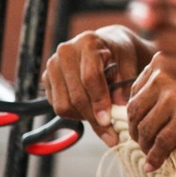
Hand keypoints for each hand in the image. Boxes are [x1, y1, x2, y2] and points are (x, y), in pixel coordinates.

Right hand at [41, 25, 153, 146]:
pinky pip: (57, 107)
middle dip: (94, 118)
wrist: (104, 46)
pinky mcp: (46, 79)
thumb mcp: (129, 64)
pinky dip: (75, 115)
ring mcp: (53, 65)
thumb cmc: (119, 55)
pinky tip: (90, 112)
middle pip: (76, 95)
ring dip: (84, 118)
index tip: (108, 120)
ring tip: (102, 120)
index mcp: (88, 42)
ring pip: (64, 105)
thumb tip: (119, 109)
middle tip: (110, 134)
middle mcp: (66, 52)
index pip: (90, 77)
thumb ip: (125, 85)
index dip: (100, 101)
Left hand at [126, 53, 175, 171]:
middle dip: (135, 130)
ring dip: (144, 145)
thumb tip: (139, 113)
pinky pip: (161, 141)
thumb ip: (164, 85)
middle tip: (141, 142)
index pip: (135, 91)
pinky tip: (153, 164)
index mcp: (162, 61)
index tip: (138, 125)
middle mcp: (164, 74)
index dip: (135, 112)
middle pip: (135, 109)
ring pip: (146, 127)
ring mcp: (174, 94)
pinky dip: (154, 156)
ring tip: (149, 153)